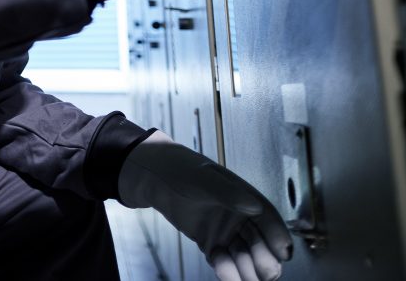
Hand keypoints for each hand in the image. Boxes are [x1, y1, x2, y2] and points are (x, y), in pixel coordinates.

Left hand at [118, 131, 292, 280]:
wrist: (156, 177)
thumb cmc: (183, 170)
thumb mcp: (206, 179)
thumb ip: (229, 193)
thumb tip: (254, 206)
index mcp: (246, 198)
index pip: (269, 220)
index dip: (278, 236)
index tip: (284, 253)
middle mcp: (240, 218)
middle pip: (261, 244)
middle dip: (264, 260)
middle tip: (264, 272)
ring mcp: (226, 233)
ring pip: (245, 258)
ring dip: (246, 270)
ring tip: (242, 277)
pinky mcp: (211, 244)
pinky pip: (224, 263)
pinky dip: (226, 270)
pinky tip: (223, 269)